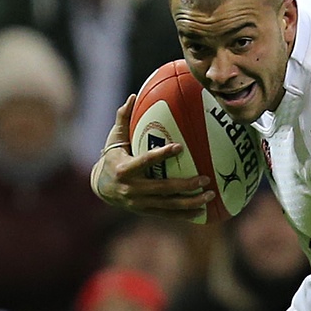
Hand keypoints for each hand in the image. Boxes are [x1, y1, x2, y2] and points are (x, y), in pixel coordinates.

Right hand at [91, 95, 214, 219]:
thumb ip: (123, 118)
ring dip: (191, 202)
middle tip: (206, 178)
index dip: (162, 155)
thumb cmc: (112, 157)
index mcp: (124, 169)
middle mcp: (132, 188)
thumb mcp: (115, 139)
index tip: (180, 147)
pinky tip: (203, 211)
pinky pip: (168, 214)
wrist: (100, 187)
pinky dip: (185, 214)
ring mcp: (139, 203)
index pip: (146, 161)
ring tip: (210, 195)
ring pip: (169, 204)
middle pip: (163, 188)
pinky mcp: (145, 211)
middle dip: (186, 185)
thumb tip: (133, 96)